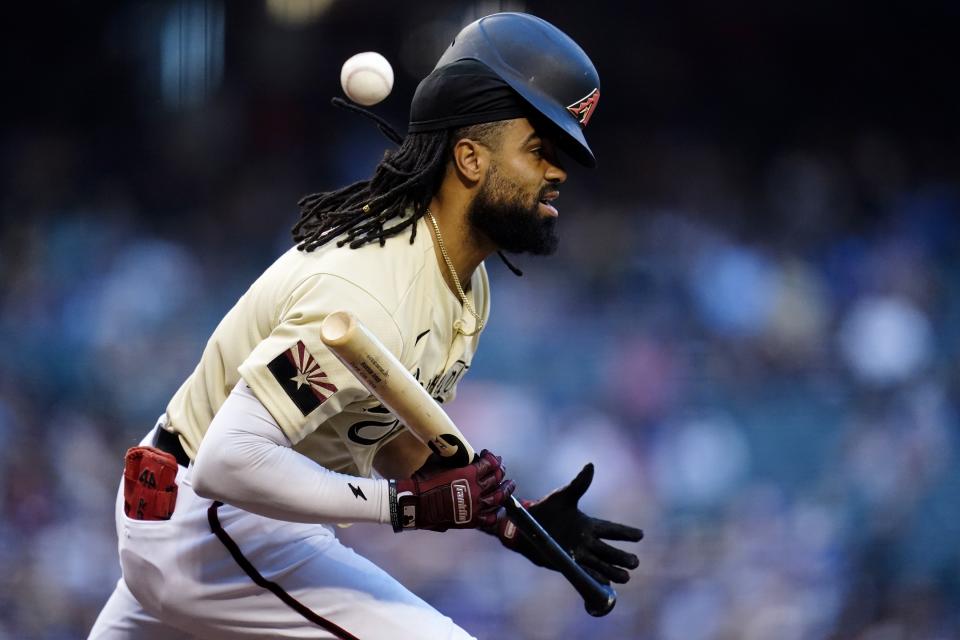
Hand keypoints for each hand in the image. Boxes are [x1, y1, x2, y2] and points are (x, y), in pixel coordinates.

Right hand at [390, 450, 514, 531]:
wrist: (416, 504)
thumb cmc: (424, 482)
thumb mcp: (439, 462)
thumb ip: (453, 459)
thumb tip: (458, 454)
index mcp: (469, 474)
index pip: (490, 463)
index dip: (492, 457)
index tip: (491, 455)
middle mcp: (476, 489)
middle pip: (497, 478)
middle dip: (501, 471)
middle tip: (501, 468)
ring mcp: (476, 506)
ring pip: (499, 497)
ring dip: (506, 489)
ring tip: (510, 484)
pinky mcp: (472, 520)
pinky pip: (490, 516)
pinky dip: (496, 510)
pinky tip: (498, 506)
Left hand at [492, 463, 642, 583]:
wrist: (525, 526)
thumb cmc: (546, 509)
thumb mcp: (563, 496)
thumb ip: (579, 484)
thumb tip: (590, 465)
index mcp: (588, 524)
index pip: (611, 529)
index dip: (626, 533)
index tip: (641, 535)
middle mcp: (586, 541)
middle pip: (609, 550)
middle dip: (622, 556)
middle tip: (636, 562)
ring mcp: (578, 553)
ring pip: (600, 563)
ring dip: (613, 570)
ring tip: (627, 577)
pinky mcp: (568, 563)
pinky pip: (585, 571)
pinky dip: (595, 576)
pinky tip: (606, 583)